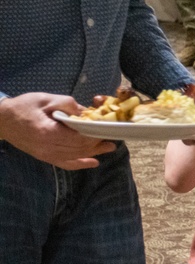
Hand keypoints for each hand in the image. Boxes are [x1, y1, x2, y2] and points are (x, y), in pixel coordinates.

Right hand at [0, 93, 115, 168]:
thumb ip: (70, 106)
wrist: (2, 120)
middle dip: (98, 143)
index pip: (80, 137)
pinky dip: (80, 164)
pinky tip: (93, 162)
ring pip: (75, 156)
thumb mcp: (48, 99)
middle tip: (114, 138)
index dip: (96, 134)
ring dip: (94, 153)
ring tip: (109, 147)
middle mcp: (48, 148)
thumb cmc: (24, 106)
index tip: (109, 129)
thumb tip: (87, 113)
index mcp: (49, 133)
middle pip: (80, 148)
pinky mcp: (44, 157)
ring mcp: (45, 155)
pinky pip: (65, 163)